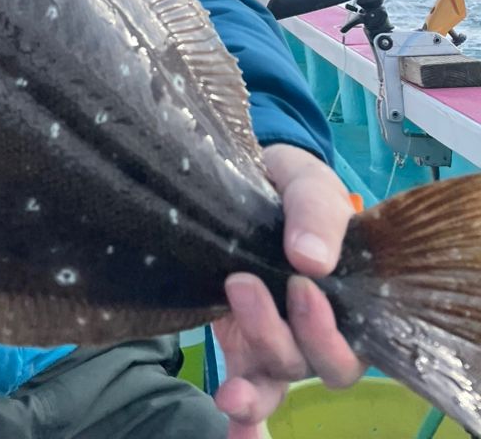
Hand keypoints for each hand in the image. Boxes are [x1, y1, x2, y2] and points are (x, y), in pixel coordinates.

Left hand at [212, 144, 364, 438]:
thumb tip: (311, 258)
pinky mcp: (239, 340)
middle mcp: (317, 329)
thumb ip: (316, 212)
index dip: (329, 333)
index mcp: (351, 300)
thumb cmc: (293, 185)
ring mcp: (277, 338)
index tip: (303, 284)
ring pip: (276, 376)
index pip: (357, 346)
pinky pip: (245, 387)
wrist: (250, 177)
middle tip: (247, 281)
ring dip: (253, 358)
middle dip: (284, 334)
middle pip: (316, 366)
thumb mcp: (309, 183)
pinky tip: (228, 408)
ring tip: (228, 295)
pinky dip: (241, 409)